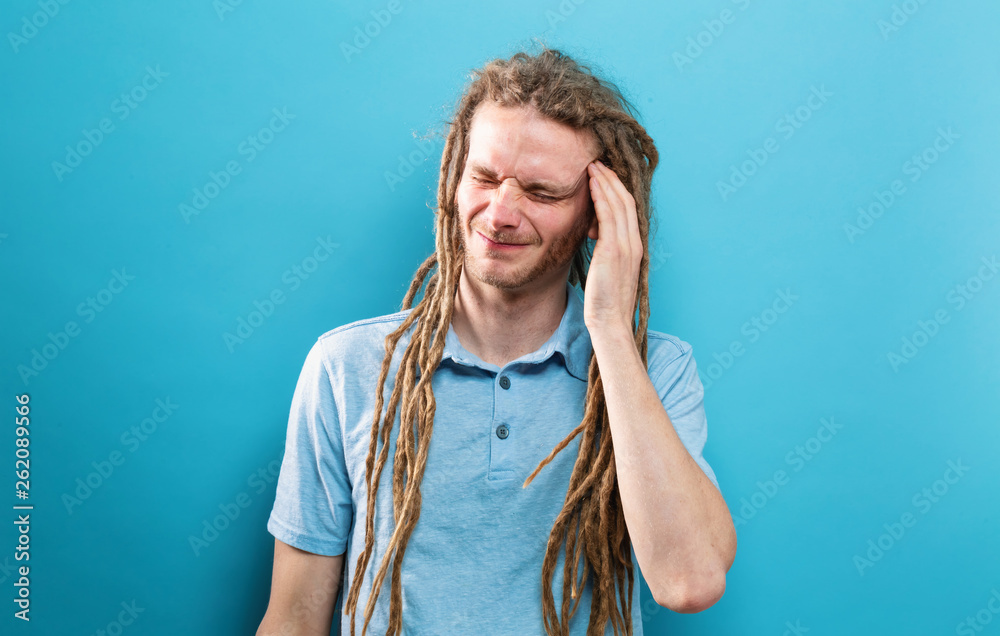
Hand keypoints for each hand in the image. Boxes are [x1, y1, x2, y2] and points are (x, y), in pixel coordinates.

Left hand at [583, 160, 641, 335]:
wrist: (610, 321)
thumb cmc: (606, 301)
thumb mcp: (608, 270)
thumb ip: (606, 250)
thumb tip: (594, 234)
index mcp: (634, 248)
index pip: (628, 210)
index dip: (617, 190)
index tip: (604, 176)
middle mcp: (634, 243)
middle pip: (626, 201)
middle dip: (611, 179)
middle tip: (597, 162)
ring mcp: (626, 245)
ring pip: (618, 203)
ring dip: (605, 182)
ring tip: (592, 166)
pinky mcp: (614, 250)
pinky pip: (608, 215)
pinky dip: (601, 196)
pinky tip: (591, 184)